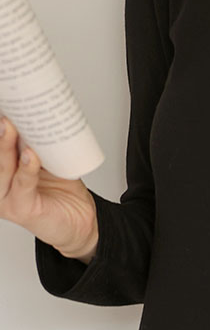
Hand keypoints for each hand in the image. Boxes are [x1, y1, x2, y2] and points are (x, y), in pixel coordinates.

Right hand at [0, 113, 97, 258]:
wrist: (81, 222)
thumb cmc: (62, 192)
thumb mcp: (47, 160)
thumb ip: (38, 143)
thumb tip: (36, 114)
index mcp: (3, 172)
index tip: (3, 107)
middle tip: (6, 114)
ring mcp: (6, 199)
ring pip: (3, 169)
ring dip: (6, 147)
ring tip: (12, 129)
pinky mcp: (21, 210)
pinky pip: (23, 185)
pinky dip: (26, 169)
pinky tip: (30, 156)